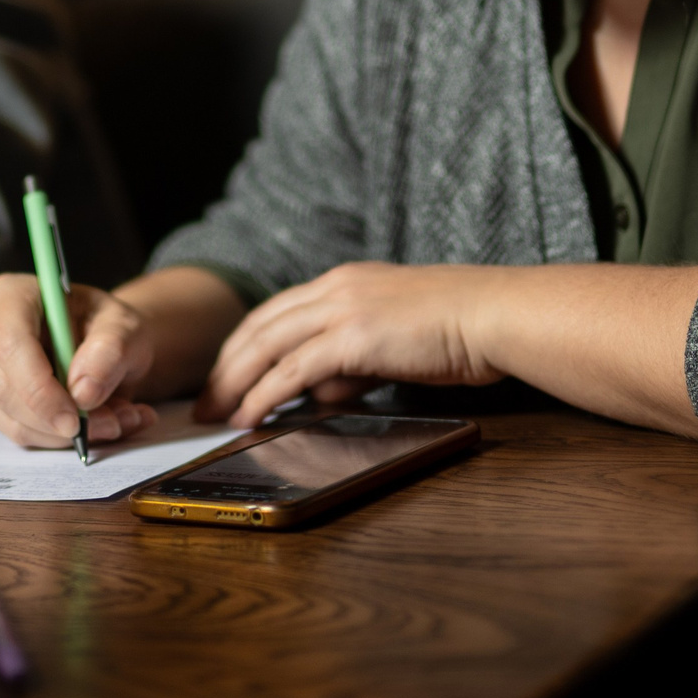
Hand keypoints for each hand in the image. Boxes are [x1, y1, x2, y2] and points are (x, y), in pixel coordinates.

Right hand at [0, 273, 159, 448]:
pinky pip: (20, 433)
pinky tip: (95, 424)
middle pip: (3, 388)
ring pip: (12, 418)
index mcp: (11, 295)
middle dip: (57, 418)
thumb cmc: (108, 327)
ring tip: (115, 419)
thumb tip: (83, 391)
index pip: (10, 343)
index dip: (38, 386)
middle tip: (110, 424)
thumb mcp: (125, 327)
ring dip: (65, 433)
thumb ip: (111, 350)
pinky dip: (60, 439)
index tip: (74, 419)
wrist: (105, 346)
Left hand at [200, 262, 505, 427]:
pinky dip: (263, 395)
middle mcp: (335, 287)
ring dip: (234, 383)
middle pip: (259, 326)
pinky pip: (291, 370)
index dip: (245, 345)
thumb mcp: (393, 338)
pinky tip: (249, 416)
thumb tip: (323, 390)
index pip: (276, 311)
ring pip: (266, 345)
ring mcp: (342, 308)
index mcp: (345, 281)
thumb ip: (354, 359)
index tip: (226, 375)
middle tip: (204, 402)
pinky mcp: (352, 336)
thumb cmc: (459, 328)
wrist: (493, 313)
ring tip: (215, 415)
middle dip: (225, 366)